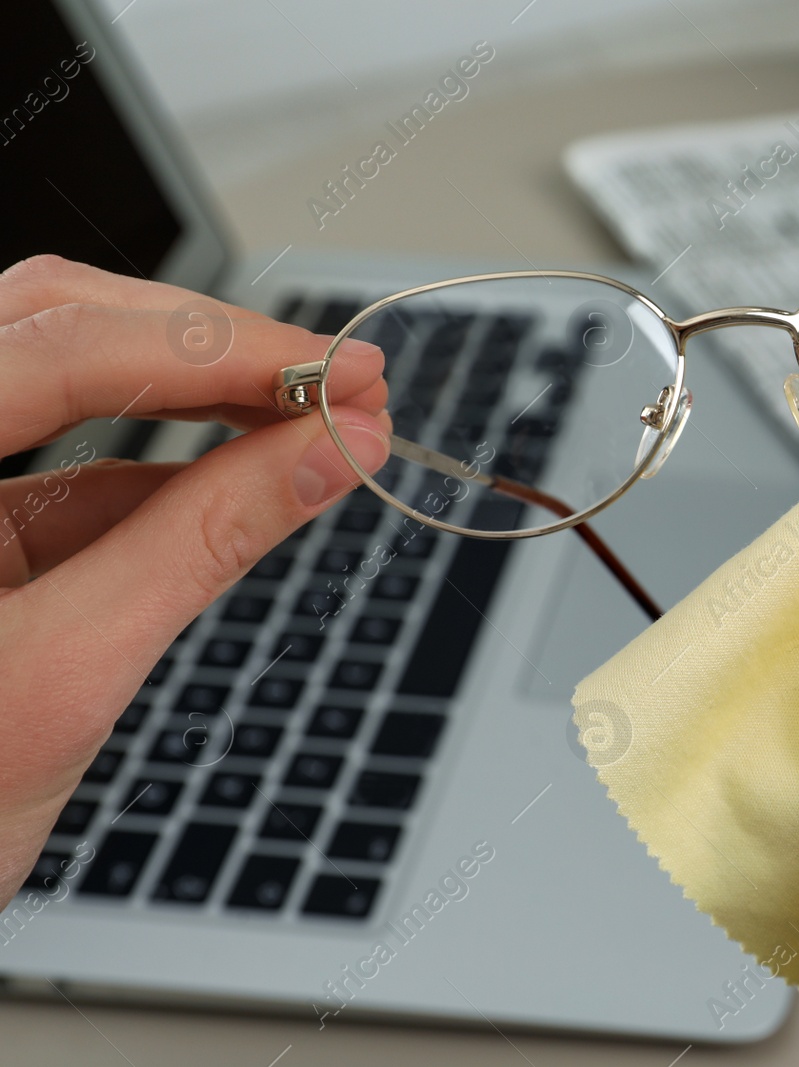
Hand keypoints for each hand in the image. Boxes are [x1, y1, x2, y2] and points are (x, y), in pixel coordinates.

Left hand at [0, 256, 390, 900]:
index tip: (339, 373)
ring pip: (68, 371)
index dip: (219, 350)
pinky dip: (175, 465)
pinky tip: (253, 473)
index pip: (63, 351)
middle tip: (340, 378)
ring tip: (319, 414)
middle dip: (213, 345)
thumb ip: (203, 546)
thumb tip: (325, 456)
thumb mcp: (70, 676)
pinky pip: (76, 462)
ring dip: (203, 389)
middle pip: (60, 324)